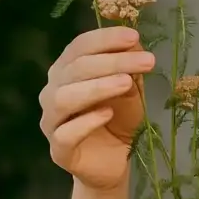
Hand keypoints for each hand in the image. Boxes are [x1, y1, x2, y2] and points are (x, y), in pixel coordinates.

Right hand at [38, 26, 153, 189]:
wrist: (114, 162)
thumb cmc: (119, 119)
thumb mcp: (130, 88)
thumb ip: (129, 67)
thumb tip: (134, 42)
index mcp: (66, 70)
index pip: (79, 47)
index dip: (105, 39)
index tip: (134, 37)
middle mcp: (52, 91)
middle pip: (75, 69)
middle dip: (112, 61)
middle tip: (146, 61)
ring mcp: (52, 121)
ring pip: (64, 98)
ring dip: (97, 87)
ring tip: (126, 83)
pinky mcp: (59, 150)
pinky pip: (65, 133)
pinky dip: (86, 122)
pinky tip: (107, 114)